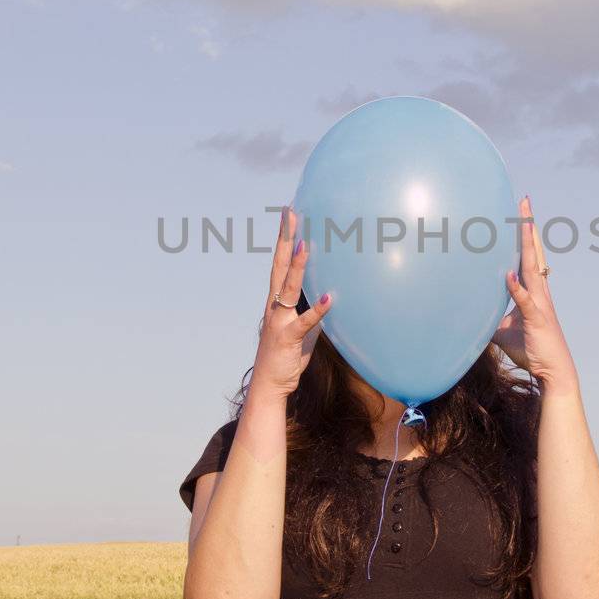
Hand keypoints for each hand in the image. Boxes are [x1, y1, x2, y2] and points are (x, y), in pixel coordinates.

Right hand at [250, 207, 331, 399]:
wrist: (269, 385)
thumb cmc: (285, 356)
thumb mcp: (302, 330)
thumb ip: (311, 313)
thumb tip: (327, 300)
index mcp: (277, 301)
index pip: (280, 263)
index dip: (285, 238)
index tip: (290, 215)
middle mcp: (274, 305)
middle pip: (279, 265)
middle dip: (285, 238)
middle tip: (290, 213)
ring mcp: (279, 320)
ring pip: (288, 287)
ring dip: (298, 266)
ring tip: (307, 244)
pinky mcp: (288, 338)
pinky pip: (304, 322)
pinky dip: (317, 310)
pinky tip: (329, 298)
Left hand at [493, 194, 578, 392]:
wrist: (553, 371)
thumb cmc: (531, 350)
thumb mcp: (503, 332)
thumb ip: (489, 319)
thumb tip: (467, 316)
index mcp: (532, 292)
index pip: (526, 257)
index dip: (523, 235)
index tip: (520, 211)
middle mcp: (538, 292)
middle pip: (532, 253)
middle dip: (528, 227)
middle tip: (525, 202)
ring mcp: (539, 304)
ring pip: (532, 269)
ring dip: (526, 246)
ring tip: (523, 222)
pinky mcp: (536, 319)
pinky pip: (524, 302)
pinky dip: (516, 288)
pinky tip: (507, 275)